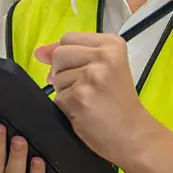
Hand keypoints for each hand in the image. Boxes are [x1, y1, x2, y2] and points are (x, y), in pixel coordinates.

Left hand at [34, 32, 161, 166]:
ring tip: (88, 100)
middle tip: (86, 87)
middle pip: (58, 55)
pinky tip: (85, 111)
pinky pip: (57, 98)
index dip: (65, 56)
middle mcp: (103, 57)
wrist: (133, 134)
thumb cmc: (119, 103)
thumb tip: (39, 51)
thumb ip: (72, 54)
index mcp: (112, 44)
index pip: (68, 38)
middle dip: (63, 73)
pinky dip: (67, 107)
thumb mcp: (105, 68)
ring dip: (66, 91)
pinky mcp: (81, 97)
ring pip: (55, 77)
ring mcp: (92, 77)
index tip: (78, 70)